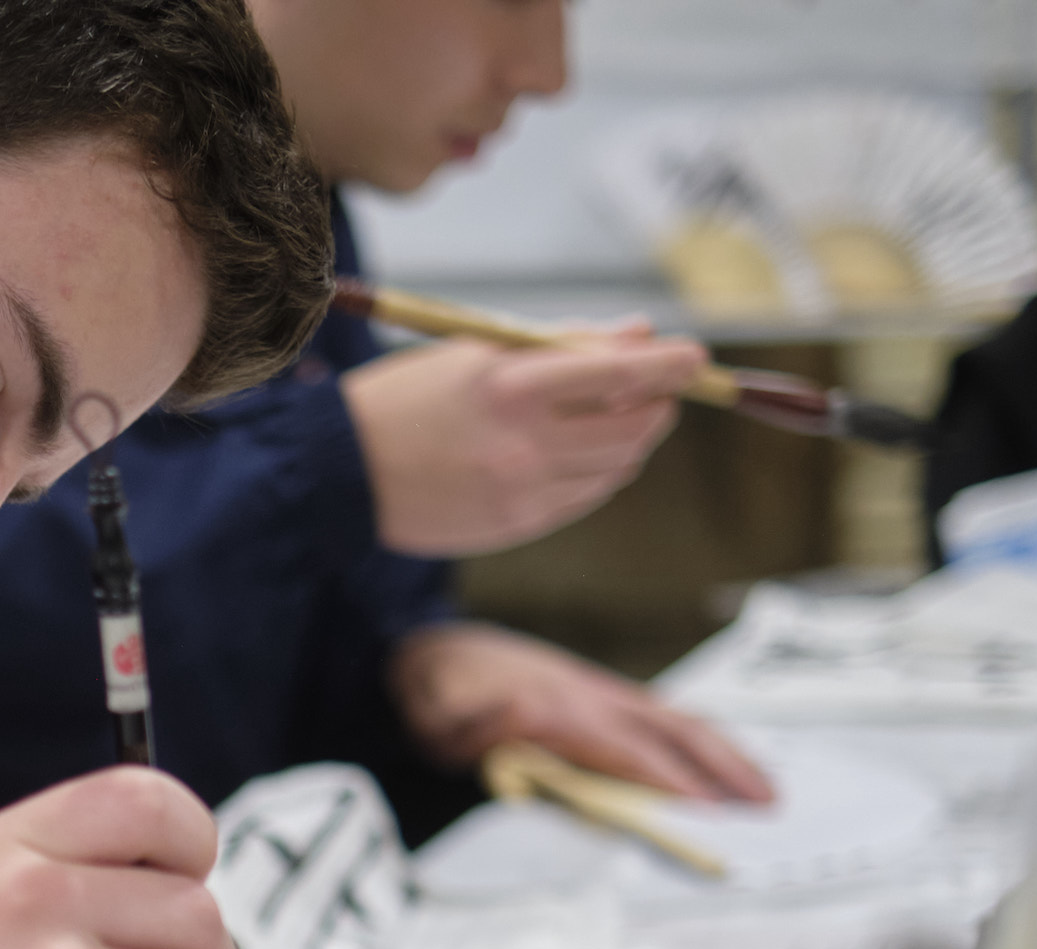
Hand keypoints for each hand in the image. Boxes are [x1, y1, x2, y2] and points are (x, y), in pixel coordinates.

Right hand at [344, 329, 704, 556]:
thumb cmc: (408, 399)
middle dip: (659, 405)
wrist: (343, 474)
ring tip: (619, 420)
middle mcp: (524, 442)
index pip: (621, 375)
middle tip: (661, 390)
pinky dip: (600, 473)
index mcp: (511, 386)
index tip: (694, 357)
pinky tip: (581, 455)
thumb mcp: (477, 351)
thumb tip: (638, 336)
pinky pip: (585, 498)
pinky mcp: (516, 524)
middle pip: (632, 428)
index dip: (671, 366)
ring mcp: (522, 490)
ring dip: (633, 441)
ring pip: (616, 467)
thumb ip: (563, 343)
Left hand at [391, 622, 772, 802]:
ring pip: (679, 722)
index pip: (626, 751)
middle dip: (720, 772)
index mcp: (557, 710)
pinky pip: (665, 718)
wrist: (435, 653)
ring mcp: (604, 694)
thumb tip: (521, 715)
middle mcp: (592, 698)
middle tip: (766, 808)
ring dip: (726, 755)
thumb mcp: (438, 721)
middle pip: (671, 734)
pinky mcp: (606, 696)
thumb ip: (475, 728)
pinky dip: (703, 741)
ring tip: (767, 790)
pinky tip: (727, 766)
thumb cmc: (437, 700)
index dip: (668, 781)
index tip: (707, 811)